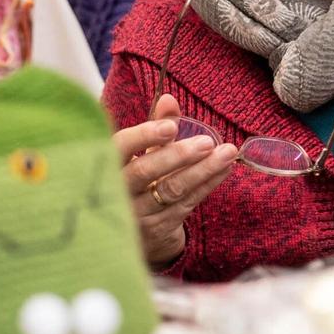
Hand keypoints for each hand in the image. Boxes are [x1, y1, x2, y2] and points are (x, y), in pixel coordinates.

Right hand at [113, 95, 238, 267]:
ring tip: (227, 153)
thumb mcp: (141, 156)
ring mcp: (136, 214)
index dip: (143, 136)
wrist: (134, 236)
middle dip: (178, 155)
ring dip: (202, 170)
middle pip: (144, 172)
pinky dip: (207, 185)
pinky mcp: (157, 230)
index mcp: (107, 166)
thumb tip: (168, 98)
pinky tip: (223, 170)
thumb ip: (154, 128)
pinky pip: (186, 204)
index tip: (169, 127)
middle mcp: (117, 192)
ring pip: (171, 190)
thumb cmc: (137, 185)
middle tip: (207, 142)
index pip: (119, 148)